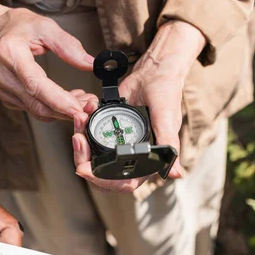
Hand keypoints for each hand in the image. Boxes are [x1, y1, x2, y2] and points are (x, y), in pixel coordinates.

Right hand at [0, 0, 94, 121]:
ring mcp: (5, 90)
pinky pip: (35, 109)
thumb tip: (89, 63)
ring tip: (85, 102)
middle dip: (67, 110)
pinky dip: (54, 109)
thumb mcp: (45, 26)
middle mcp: (4, 76)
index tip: (78, 108)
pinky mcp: (9, 98)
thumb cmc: (18, 27)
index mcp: (11, 54)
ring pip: (39, 111)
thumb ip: (68, 45)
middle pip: (38, 104)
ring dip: (64, 111)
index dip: (58, 100)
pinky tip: (69, 100)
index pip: (35, 84)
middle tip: (91, 106)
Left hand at [73, 20, 206, 191]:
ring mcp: (116, 144)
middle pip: (100, 174)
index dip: (102, 181)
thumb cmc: (166, 94)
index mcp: (146, 162)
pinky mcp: (105, 129)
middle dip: (84, 159)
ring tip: (79, 121)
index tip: (85, 170)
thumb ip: (168, 147)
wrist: (154, 71)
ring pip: (90, 157)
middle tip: (78, 140)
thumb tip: (176, 175)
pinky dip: (81, 127)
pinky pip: (88, 136)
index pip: (122, 183)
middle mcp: (130, 157)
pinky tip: (82, 113)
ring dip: (80, 143)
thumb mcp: (167, 120)